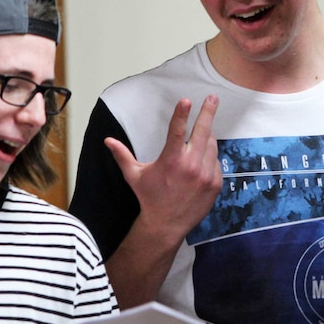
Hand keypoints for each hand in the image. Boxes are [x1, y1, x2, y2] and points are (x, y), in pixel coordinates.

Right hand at [105, 94, 220, 244]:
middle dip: (208, 112)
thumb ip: (122, 156)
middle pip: (203, 132)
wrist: (166, 225)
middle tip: (213, 98)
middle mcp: (190, 166)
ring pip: (211, 146)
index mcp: (171, 160)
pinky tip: (201, 161)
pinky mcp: (215, 184)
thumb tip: (108, 140)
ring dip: (207, 137)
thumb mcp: (134, 175)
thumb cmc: (149, 197)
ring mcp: (205, 175)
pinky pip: (216, 162)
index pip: (178, 131)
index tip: (187, 99)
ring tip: (200, 136)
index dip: (182, 113)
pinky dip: (210, 157)